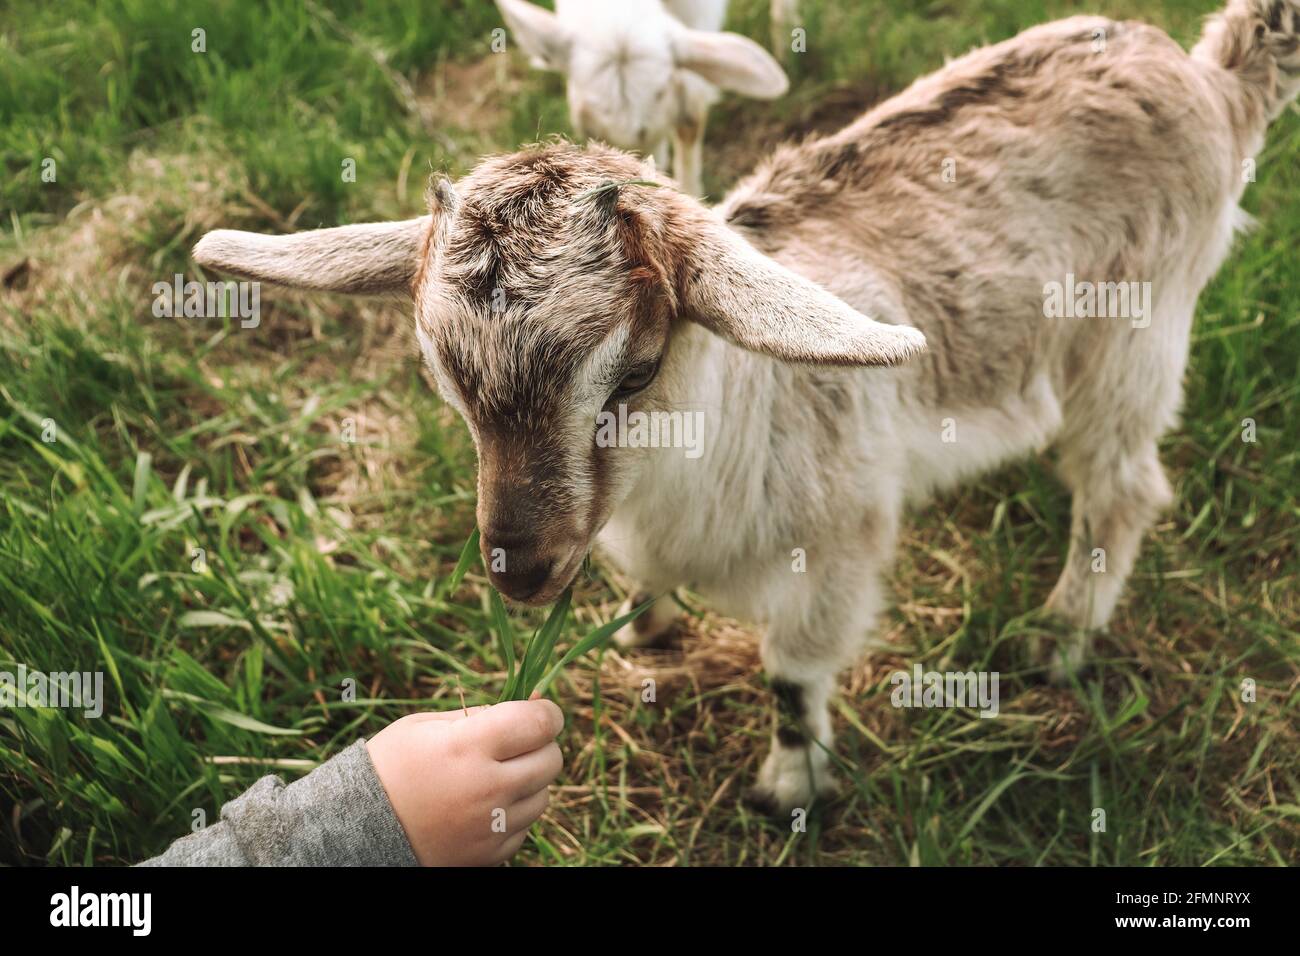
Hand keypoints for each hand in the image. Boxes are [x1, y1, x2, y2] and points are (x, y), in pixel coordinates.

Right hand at [366, 698, 563, 865]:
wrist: (359, 829)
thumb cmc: (391, 766)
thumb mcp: (425, 725)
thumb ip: (478, 714)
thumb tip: (527, 705)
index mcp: (467, 747)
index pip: (538, 723)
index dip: (548, 712)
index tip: (543, 709)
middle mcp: (486, 788)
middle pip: (551, 759)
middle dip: (542, 744)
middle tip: (519, 740)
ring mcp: (490, 826)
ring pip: (544, 795)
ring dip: (530, 780)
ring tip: (496, 774)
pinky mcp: (490, 854)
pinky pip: (525, 826)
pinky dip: (514, 812)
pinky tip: (484, 804)